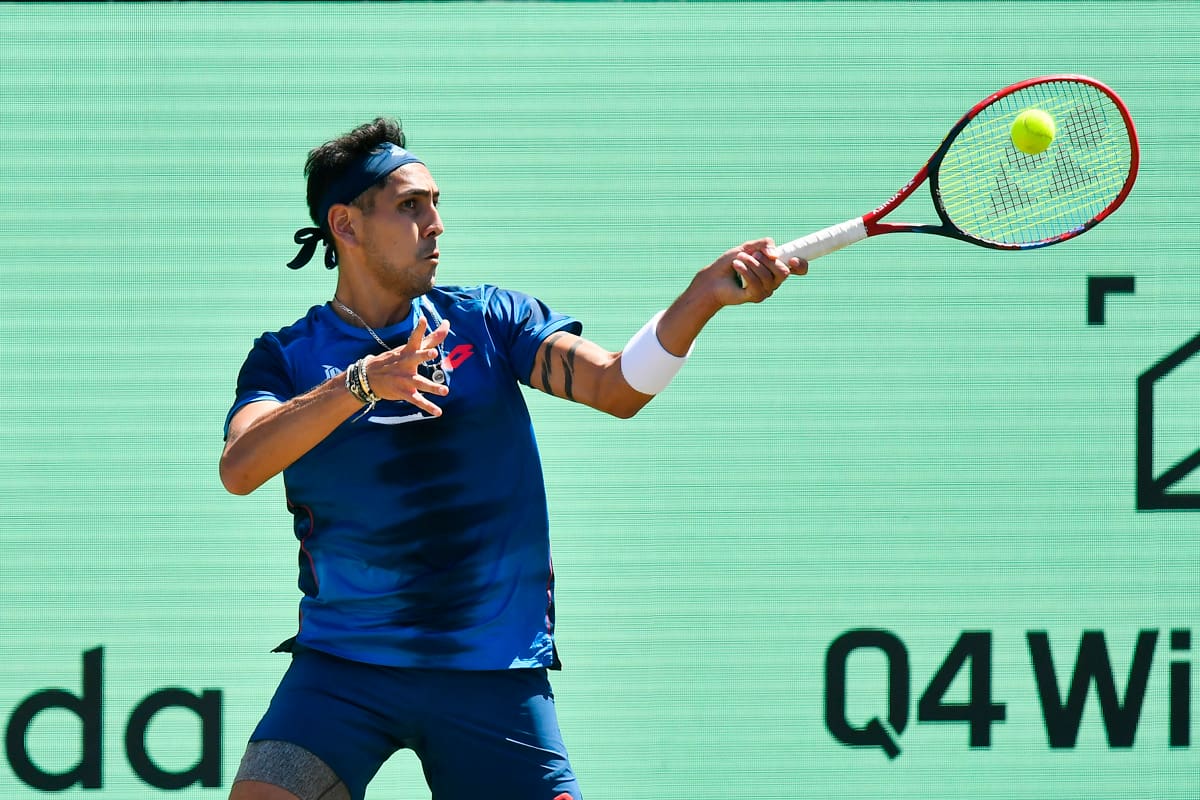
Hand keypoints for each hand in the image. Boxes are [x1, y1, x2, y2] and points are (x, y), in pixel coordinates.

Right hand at [360, 317, 450, 415]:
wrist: (368, 377)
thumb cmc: (394, 360)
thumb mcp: (408, 348)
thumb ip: (430, 338)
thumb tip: (447, 324)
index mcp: (407, 351)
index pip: (415, 338)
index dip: (419, 329)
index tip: (423, 319)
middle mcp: (406, 364)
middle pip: (416, 357)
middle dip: (424, 354)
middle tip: (433, 352)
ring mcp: (405, 379)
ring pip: (420, 382)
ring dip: (432, 387)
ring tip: (445, 391)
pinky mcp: (404, 392)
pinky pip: (417, 400)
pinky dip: (428, 406)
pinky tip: (438, 412)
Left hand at [692, 238, 807, 308]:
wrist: (713, 278)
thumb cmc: (730, 263)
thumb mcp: (747, 248)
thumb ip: (763, 245)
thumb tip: (774, 253)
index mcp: (776, 267)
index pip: (799, 269)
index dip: (801, 265)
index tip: (792, 259)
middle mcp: (774, 280)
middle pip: (783, 272)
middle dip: (767, 260)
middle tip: (752, 254)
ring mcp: (766, 290)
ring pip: (768, 277)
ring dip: (752, 264)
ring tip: (738, 259)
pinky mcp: (755, 297)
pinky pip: (757, 284)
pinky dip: (746, 271)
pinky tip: (736, 265)